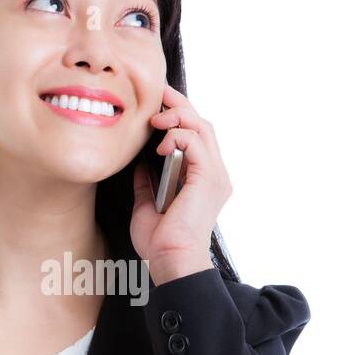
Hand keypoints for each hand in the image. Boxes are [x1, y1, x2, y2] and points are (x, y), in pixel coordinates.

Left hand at [130, 84, 232, 284]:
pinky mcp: (208, 178)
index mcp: (202, 180)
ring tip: (156, 119)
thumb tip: (139, 165)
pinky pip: (197, 142)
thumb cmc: (160, 243)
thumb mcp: (146, 205)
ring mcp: (215, 176)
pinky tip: (161, 145)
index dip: (178, 115)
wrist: (171, 261)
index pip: (196, 136)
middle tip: (158, 93)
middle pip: (202, 124)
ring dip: (178, 116)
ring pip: (203, 127)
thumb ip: (146, 183)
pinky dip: (179, 136)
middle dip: (179, 104)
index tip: (156, 104)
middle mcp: (214, 175)